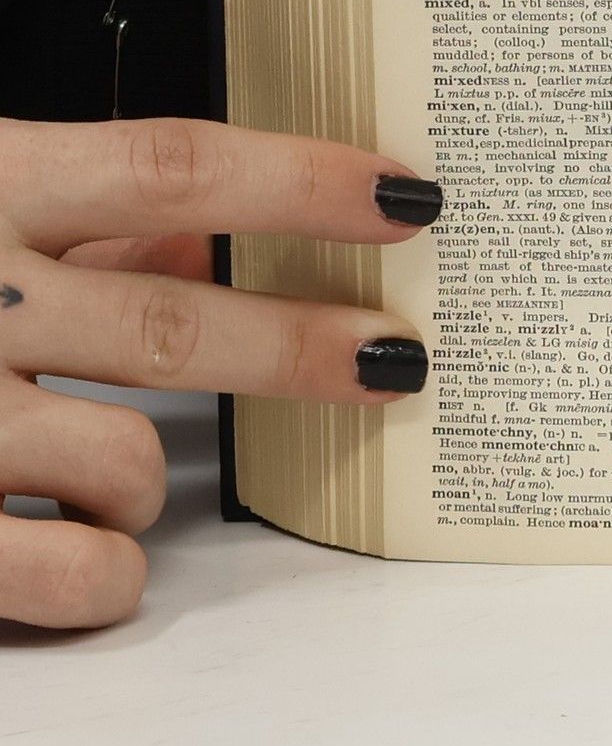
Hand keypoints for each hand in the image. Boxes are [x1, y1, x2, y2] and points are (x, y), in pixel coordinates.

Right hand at [0, 118, 440, 628]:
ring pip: (128, 462)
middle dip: (302, 345)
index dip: (303, 183)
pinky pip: (68, 575)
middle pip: (176, 323)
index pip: (174, 170)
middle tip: (396, 360)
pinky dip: (108, 573)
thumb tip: (197, 232)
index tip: (409, 198)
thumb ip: (73, 211)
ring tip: (118, 473)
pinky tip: (94, 556)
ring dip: (152, 476)